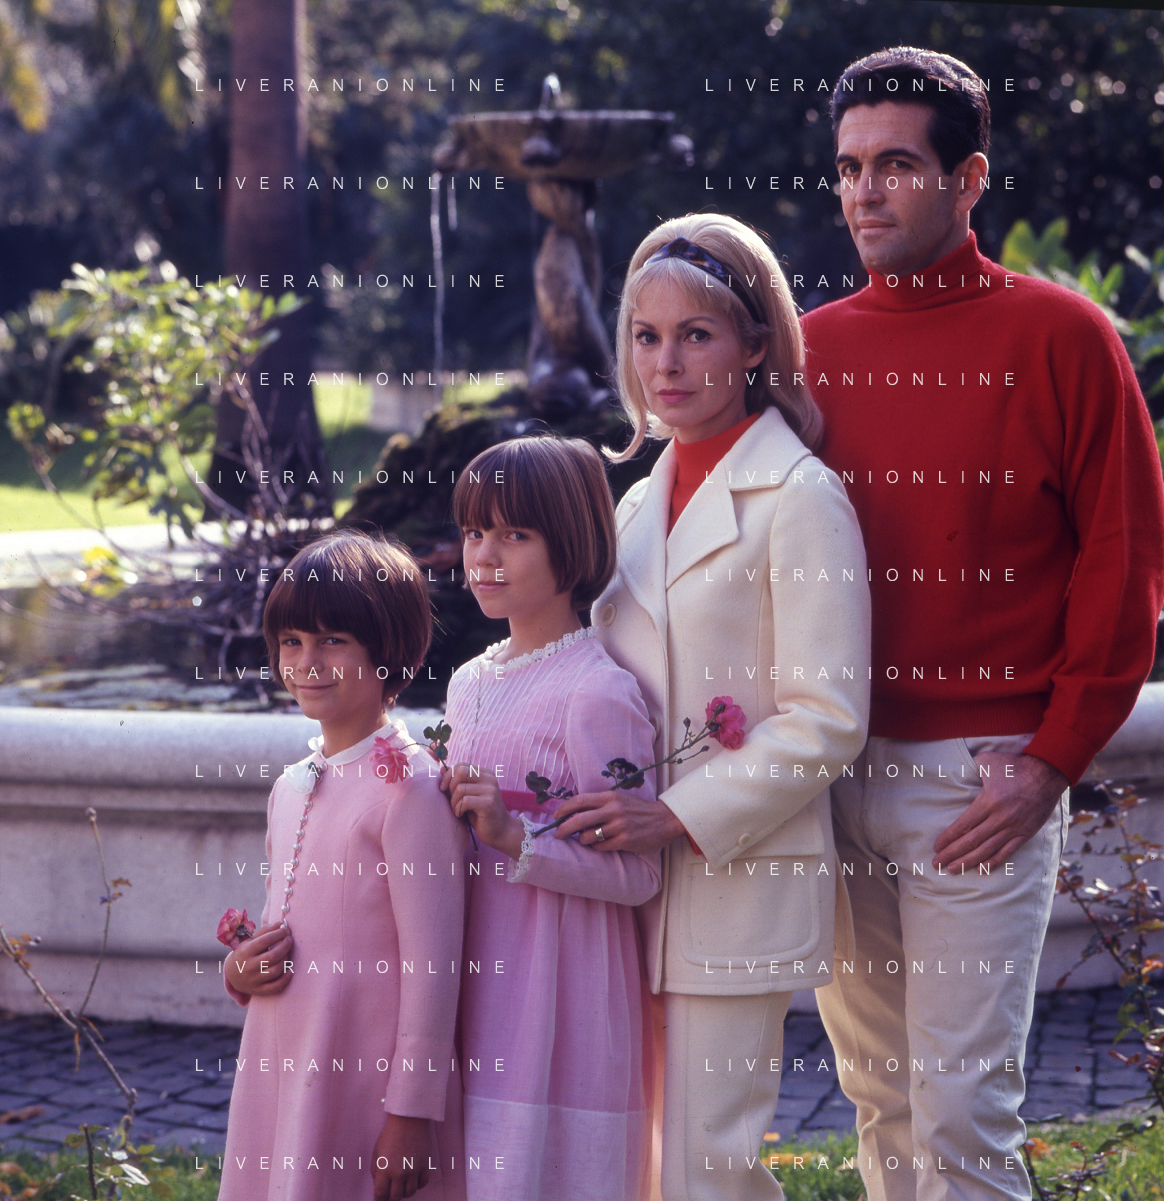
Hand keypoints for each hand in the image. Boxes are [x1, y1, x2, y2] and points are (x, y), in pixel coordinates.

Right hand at [223, 922, 293, 995]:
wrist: (232, 976)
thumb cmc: (245, 954)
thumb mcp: (249, 942)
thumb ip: (264, 932)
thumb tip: (281, 924)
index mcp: (245, 952)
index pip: (266, 940)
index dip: (279, 933)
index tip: (286, 930)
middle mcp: (248, 967)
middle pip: (273, 956)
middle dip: (285, 945)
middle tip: (289, 939)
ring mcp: (254, 980)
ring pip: (276, 970)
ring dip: (286, 960)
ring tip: (287, 953)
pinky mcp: (259, 990)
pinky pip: (275, 987)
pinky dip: (285, 978)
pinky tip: (290, 970)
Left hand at [371, 1114, 431, 1199]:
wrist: (409, 1119)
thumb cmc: (390, 1133)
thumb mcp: (376, 1151)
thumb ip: (375, 1169)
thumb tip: (378, 1183)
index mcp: (385, 1169)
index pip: (381, 1194)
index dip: (379, 1199)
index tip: (379, 1199)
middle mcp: (399, 1173)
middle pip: (396, 1197)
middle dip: (391, 1197)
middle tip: (390, 1193)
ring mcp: (414, 1170)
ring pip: (410, 1193)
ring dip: (404, 1192)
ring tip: (402, 1186)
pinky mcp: (425, 1165)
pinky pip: (422, 1183)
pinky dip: (417, 1185)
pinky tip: (413, 1180)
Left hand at [446, 763, 523, 858]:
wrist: (500, 831)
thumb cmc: (481, 814)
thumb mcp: (467, 795)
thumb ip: (457, 782)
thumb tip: (442, 769)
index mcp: (485, 774)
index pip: (461, 765)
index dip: (448, 776)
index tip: (443, 788)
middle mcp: (490, 779)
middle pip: (460, 772)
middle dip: (450, 786)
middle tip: (452, 800)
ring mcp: (491, 790)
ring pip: (460, 788)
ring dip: (453, 802)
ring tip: (457, 810)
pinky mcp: (489, 803)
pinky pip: (464, 801)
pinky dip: (458, 809)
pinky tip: (461, 814)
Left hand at [550, 789, 684, 853]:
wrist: (664, 820)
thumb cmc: (638, 810)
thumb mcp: (619, 799)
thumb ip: (600, 803)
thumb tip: (575, 812)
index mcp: (610, 797)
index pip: (580, 801)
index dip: (564, 809)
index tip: (556, 816)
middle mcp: (613, 810)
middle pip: (579, 819)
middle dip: (564, 828)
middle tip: (557, 834)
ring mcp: (619, 826)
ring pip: (588, 836)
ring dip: (582, 840)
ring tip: (584, 840)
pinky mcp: (625, 841)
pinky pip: (601, 847)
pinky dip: (595, 847)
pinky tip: (598, 845)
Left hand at [932, 752, 1068, 871]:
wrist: (1048, 773)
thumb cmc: (1015, 766)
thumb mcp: (988, 761)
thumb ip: (970, 768)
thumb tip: (955, 769)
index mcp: (989, 801)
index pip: (964, 825)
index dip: (949, 838)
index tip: (937, 847)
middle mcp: (1000, 818)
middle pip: (971, 841)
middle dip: (952, 854)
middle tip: (937, 863)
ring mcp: (1014, 827)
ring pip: (987, 849)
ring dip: (968, 861)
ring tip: (953, 870)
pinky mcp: (1025, 833)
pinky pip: (1007, 851)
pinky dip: (994, 862)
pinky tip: (981, 870)